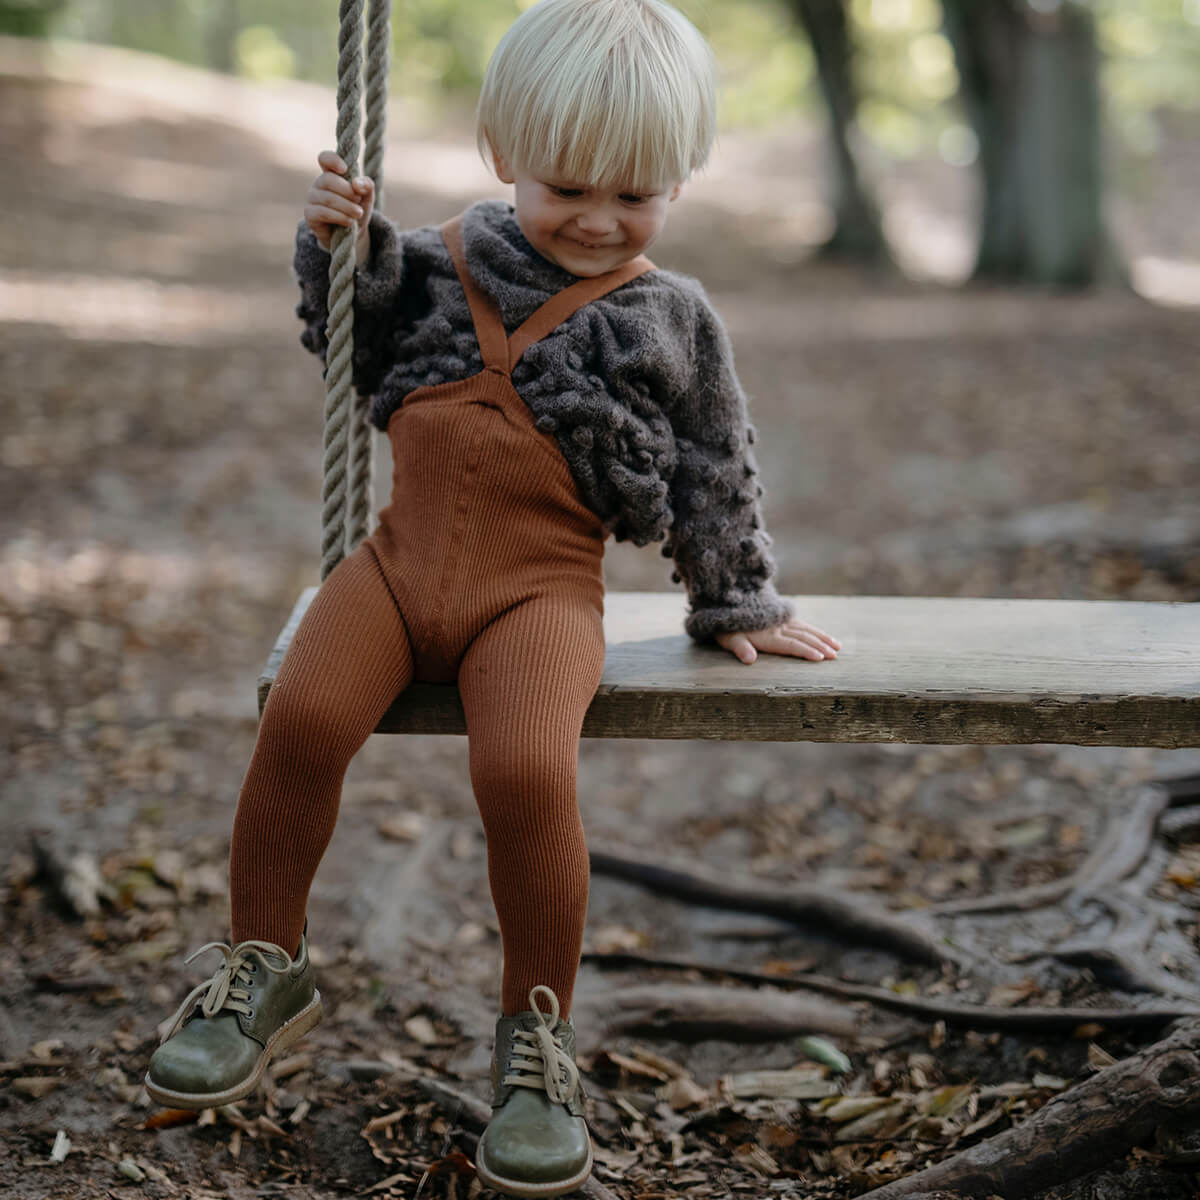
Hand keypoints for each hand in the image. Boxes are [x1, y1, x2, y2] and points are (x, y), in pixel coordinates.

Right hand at [304, 150, 374, 263]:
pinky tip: (349, 222)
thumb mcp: (367, 197)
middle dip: (347, 191)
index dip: (332, 160)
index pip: (324, 158)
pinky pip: (322, 212)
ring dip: (347, 207)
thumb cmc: (357, 210)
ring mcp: (312, 198)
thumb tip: (356, 183)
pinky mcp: (310, 214)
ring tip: (358, 214)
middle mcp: (319, 183)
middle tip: (358, 201)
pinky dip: (339, 217)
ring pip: (327, 198)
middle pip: (328, 179)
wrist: (352, 235)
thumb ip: (366, 186)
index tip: (345, 169)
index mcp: (331, 174)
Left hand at [716, 618, 840, 664]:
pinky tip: (822, 634)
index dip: (805, 651)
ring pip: (806, 629)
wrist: (727, 597)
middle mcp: (778, 627)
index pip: (790, 644)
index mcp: (767, 635)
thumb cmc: (726, 625)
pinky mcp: (781, 615)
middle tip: (835, 655)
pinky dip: (814, 630)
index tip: (821, 657)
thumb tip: (749, 659)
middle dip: (820, 646)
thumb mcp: (728, 637)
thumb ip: (739, 648)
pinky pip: (801, 624)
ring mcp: (781, 620)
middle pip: (803, 637)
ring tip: (837, 645)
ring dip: (822, 638)